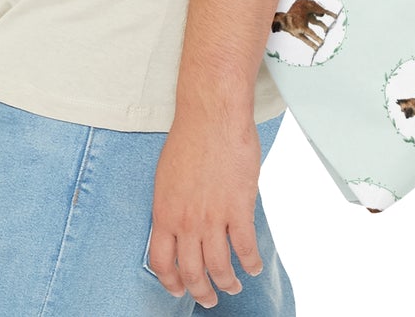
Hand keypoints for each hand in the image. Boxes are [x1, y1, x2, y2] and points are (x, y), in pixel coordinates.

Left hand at [147, 112, 263, 308]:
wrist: (212, 116)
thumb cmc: (189, 138)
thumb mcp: (167, 176)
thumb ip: (172, 206)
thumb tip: (179, 226)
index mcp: (164, 212)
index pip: (162, 263)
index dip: (171, 282)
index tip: (179, 288)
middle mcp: (186, 221)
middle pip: (192, 272)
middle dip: (201, 292)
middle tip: (209, 298)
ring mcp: (212, 218)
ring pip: (220, 268)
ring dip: (227, 283)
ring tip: (233, 286)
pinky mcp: (238, 209)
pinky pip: (245, 248)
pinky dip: (251, 263)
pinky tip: (253, 266)